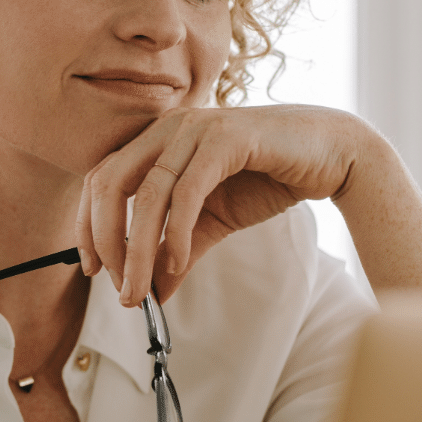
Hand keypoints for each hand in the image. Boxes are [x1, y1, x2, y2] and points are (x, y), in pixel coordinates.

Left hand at [76, 104, 369, 305]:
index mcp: (156, 140)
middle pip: (109, 183)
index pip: (100, 179)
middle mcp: (168, 128)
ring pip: (147, 193)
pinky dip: (175, 232)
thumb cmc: (269, 177)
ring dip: (138, 250)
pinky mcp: (225, 137)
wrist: (332, 155)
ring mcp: (195, 128)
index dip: (88, 225)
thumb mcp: (212, 221)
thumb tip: (152, 293)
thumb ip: (179, 252)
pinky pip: (186, 191)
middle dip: (106, 241)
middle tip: (117, 287)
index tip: (92, 269)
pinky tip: (176, 262)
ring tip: (141, 290)